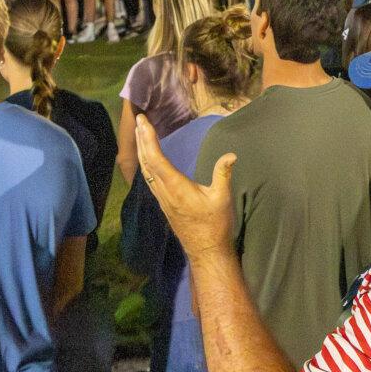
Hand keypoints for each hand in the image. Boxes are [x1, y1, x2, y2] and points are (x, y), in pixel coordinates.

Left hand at [134, 114, 236, 261]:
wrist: (206, 251)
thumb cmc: (215, 224)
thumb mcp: (222, 198)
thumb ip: (223, 174)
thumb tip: (231, 155)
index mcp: (176, 187)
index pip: (157, 159)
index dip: (149, 139)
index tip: (144, 122)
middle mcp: (164, 192)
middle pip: (147, 162)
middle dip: (142, 140)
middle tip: (139, 120)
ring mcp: (162, 198)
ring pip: (146, 171)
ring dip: (142, 150)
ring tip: (141, 134)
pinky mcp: (164, 203)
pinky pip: (149, 179)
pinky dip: (146, 163)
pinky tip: (148, 158)